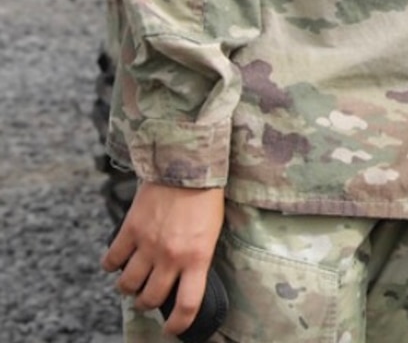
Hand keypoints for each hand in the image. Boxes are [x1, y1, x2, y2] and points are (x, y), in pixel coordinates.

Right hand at [103, 182, 224, 335]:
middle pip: (151, 298)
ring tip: (132, 282)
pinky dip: (111, 265)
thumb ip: (198, 257)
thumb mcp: (213, 231)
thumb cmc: (205, 197)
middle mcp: (171, 256)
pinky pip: (112, 260)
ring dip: (128, 287)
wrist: (187, 164)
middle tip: (148, 298)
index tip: (172, 329)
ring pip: (128, 284)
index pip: (187, 304)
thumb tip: (188, 278)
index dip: (178, 324)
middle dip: (147, 303)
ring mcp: (148, 244)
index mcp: (197, 257)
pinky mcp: (130, 230)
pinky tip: (117, 262)